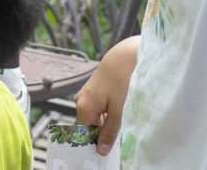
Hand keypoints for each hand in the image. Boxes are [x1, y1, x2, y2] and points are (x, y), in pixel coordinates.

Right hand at [75, 36, 139, 155]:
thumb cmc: (121, 81)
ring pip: (95, 116)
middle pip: (88, 125)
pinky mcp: (96, 88)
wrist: (125, 56)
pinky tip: (121, 111)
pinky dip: (108, 112)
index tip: (107, 150)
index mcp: (83, 108)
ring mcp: (88, 94)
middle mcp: (82, 101)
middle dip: (101, 133)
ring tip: (122, 123)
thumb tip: (101, 150)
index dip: (94, 143)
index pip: (83, 134)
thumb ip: (109, 132)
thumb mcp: (118, 111)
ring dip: (107, 122)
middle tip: (118, 139)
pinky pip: (100, 107)